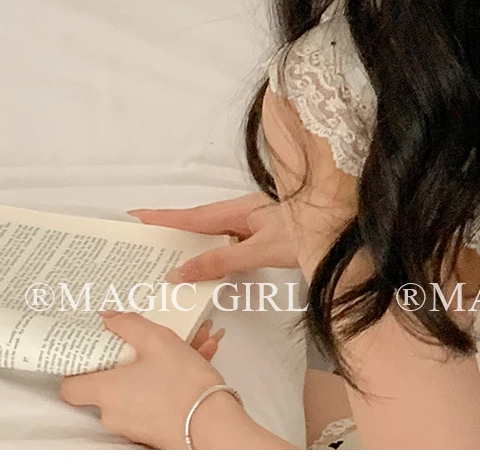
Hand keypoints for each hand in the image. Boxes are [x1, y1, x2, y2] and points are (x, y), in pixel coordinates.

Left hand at [59, 311, 231, 448]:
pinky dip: (167, 382)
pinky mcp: (149, 430)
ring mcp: (130, 424)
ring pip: (136, 387)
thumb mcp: (158, 340)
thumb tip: (107, 319)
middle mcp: (112, 412)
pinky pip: (152, 398)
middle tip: (149, 343)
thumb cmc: (184, 384)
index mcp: (107, 390)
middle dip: (130, 358)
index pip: (69, 386)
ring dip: (156, 366)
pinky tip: (196, 361)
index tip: (94, 350)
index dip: (78, 367)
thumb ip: (128, 325)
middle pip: (108, 382)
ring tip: (190, 345)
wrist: (210, 423)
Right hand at [127, 193, 295, 281]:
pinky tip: (207, 266)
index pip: (194, 215)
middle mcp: (245, 212)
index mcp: (240, 210)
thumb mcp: (261, 250)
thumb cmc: (308, 233)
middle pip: (200, 223)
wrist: (344, 228)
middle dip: (172, 231)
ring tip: (165, 257)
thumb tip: (182, 270)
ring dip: (192, 244)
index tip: (135, 215)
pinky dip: (213, 253)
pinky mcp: (265, 234)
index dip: (164, 217)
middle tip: (142, 240)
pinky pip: (229, 242)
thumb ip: (222, 261)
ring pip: (215, 234)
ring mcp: (255, 223)